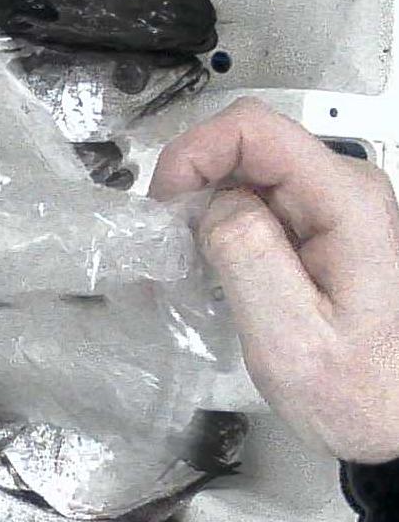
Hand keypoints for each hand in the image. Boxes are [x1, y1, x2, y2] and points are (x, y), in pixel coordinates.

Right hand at [151, 98, 398, 461]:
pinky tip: (212, 271)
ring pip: (244, 171)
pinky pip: (256, 200)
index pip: (251, 128)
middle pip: (243, 144)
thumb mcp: (290, 337)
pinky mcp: (321, 225)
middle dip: (192, 185)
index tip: (163, 210)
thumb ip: (248, 257)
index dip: (192, 154)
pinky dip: (219, 227)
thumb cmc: (358, 393)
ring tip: (187, 268)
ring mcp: (334, 205)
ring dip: (202, 209)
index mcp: (345, 202)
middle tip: (169, 249)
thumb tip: (212, 203)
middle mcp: (346, 189)